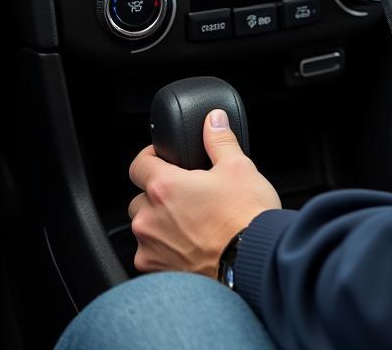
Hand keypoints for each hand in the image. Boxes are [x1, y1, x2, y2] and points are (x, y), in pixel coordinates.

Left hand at [127, 108, 281, 276]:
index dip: (150, 157)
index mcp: (165, 187)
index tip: (163, 158)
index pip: (138, 164)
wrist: (253, 262)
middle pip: (140, 198)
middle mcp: (149, 219)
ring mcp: (151, 248)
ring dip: (161, 223)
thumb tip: (213, 121)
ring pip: (146, 228)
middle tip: (188, 195)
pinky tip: (191, 245)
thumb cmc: (245, 217)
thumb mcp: (239, 167)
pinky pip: (152, 254)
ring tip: (192, 222)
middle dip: (159, 195)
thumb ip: (220, 140)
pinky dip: (166, 248)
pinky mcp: (157, 272)